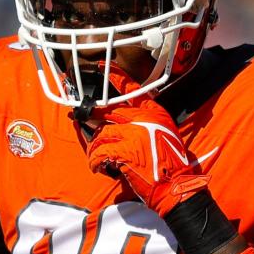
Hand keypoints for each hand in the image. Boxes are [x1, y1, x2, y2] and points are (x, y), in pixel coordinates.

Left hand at [86, 69, 209, 216]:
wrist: (176, 185)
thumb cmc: (170, 165)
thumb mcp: (164, 134)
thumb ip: (147, 123)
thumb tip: (123, 121)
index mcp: (155, 112)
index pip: (132, 88)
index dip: (115, 76)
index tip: (102, 67)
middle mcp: (144, 118)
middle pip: (108, 110)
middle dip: (91, 116)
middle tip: (78, 117)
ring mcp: (133, 133)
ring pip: (101, 133)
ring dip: (94, 147)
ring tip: (96, 158)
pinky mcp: (125, 151)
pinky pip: (99, 151)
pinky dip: (95, 161)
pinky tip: (98, 167)